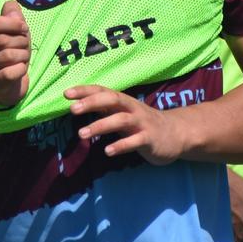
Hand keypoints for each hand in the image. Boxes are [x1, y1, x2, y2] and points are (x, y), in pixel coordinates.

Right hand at [0, 0, 29, 106]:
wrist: (8, 83)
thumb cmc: (10, 51)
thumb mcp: (13, 30)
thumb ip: (12, 15)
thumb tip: (11, 6)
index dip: (11, 23)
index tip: (23, 27)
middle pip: (1, 40)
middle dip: (21, 41)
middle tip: (25, 46)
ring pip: (7, 56)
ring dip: (23, 55)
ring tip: (23, 57)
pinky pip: (9, 73)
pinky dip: (21, 69)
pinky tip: (21, 68)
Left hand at [65, 85, 186, 164]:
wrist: (176, 134)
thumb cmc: (142, 124)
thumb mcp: (122, 114)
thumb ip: (104, 110)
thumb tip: (78, 106)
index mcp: (124, 102)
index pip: (102, 91)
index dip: (85, 90)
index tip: (66, 93)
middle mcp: (132, 108)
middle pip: (112, 99)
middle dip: (92, 102)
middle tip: (72, 109)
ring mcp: (142, 123)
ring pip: (121, 120)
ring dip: (100, 126)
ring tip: (81, 134)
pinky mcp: (150, 139)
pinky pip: (135, 141)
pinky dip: (121, 145)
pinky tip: (108, 151)